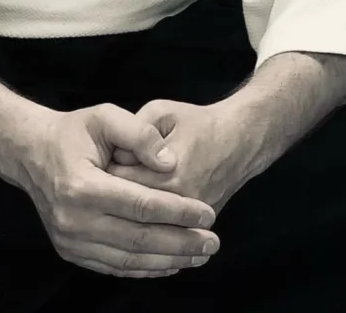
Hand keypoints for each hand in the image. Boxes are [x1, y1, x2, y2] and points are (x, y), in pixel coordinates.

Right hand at [19, 103, 221, 278]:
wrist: (32, 153)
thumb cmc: (73, 132)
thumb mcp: (104, 116)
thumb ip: (139, 133)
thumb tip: (170, 162)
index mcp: (82, 186)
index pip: (141, 206)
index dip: (179, 212)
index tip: (208, 214)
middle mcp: (74, 220)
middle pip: (138, 239)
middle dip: (181, 242)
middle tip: (212, 242)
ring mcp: (70, 240)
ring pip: (129, 259)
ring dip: (168, 260)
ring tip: (200, 255)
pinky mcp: (71, 251)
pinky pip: (114, 267)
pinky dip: (145, 268)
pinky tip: (170, 263)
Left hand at [106, 99, 255, 214]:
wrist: (241, 141)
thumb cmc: (198, 123)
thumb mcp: (161, 112)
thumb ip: (134, 131)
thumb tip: (115, 155)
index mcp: (168, 174)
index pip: (119, 182)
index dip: (106, 169)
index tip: (105, 158)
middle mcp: (178, 204)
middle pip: (127, 208)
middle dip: (115, 193)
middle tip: (113, 175)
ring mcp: (188, 221)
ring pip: (143, 225)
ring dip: (130, 211)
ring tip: (125, 191)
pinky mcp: (193, 228)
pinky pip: (160, 231)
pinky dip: (148, 222)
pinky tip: (141, 207)